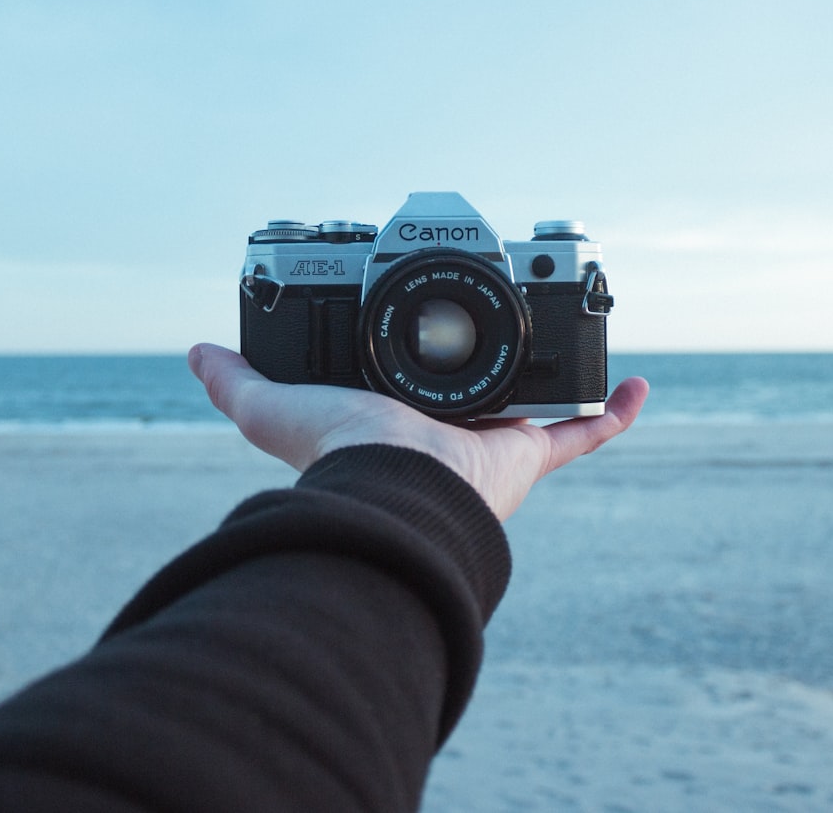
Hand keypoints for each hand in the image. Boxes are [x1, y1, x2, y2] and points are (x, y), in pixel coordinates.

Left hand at [189, 343, 648, 520]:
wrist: (398, 486)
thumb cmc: (343, 456)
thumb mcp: (275, 407)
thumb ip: (238, 381)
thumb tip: (197, 354)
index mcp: (398, 428)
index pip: (415, 396)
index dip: (422, 376)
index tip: (429, 352)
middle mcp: (449, 440)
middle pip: (478, 403)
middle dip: (495, 381)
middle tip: (508, 346)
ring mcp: (495, 447)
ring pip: (536, 417)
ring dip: (557, 389)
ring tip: (572, 352)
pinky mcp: (532, 450)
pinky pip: (585, 432)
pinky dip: (614, 411)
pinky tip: (635, 383)